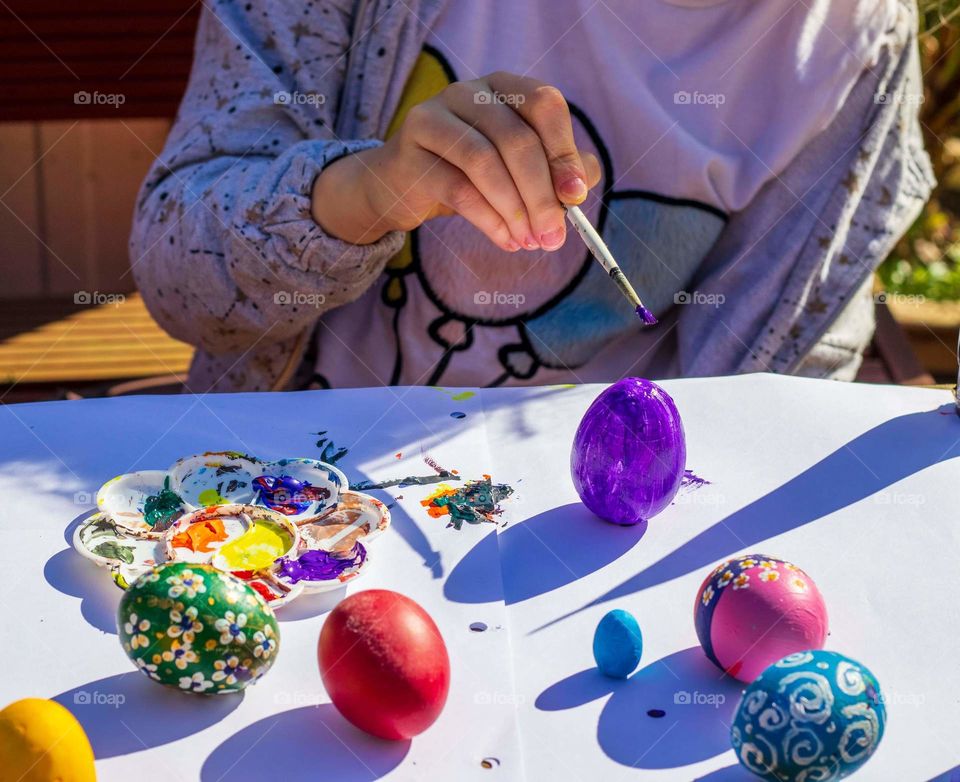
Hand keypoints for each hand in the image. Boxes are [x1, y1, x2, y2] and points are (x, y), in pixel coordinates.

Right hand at [311, 72, 601, 249]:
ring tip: (529, 241)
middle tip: (553, 236)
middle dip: (541, 194)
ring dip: (515, 209)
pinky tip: (506, 240)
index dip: (564, 151)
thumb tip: (579, 189)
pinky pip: (457, 188)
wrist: (403, 185)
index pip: (543, 104)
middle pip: (516, 138)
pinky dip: (489, 220)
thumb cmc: (471, 174)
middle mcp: (468, 92)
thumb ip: (558, 172)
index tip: (576, 197)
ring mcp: (433, 117)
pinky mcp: (410, 153)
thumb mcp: (519, 168)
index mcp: (503, 87)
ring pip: (485, 162)